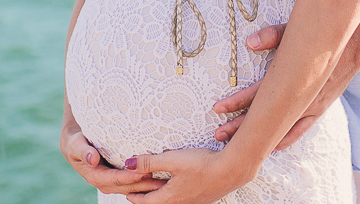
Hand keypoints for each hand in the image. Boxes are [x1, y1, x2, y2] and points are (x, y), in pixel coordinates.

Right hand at [61, 125, 165, 195]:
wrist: (76, 143)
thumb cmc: (76, 141)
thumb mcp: (76, 144)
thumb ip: (83, 151)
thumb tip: (92, 160)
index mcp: (95, 176)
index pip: (115, 179)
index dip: (130, 177)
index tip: (144, 172)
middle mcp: (104, 182)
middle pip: (127, 186)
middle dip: (144, 184)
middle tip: (161, 180)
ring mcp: (112, 182)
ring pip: (132, 187)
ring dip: (147, 186)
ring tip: (164, 181)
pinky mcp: (118, 178)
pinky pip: (133, 182)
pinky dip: (145, 181)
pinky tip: (158, 177)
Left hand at [123, 147, 250, 203]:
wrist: (232, 170)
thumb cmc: (202, 164)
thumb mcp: (172, 160)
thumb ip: (149, 162)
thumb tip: (128, 164)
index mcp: (171, 197)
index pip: (146, 202)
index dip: (135, 197)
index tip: (127, 193)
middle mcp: (182, 203)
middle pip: (159, 203)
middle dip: (147, 197)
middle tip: (138, 191)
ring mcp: (194, 201)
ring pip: (172, 201)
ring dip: (162, 195)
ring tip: (157, 187)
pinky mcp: (204, 197)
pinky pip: (185, 198)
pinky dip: (175, 192)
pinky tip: (180, 185)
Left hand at [213, 3, 359, 148]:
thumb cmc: (325, 31)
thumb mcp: (300, 28)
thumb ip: (275, 36)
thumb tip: (250, 42)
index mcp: (296, 76)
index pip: (261, 93)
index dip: (237, 102)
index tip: (217, 108)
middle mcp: (304, 95)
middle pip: (267, 116)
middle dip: (241, 126)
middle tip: (217, 133)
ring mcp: (314, 103)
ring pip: (282, 127)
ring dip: (259, 135)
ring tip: (236, 142)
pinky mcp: (321, 105)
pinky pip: (302, 127)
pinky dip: (287, 137)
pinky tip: (273, 146)